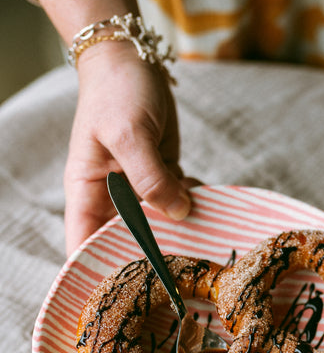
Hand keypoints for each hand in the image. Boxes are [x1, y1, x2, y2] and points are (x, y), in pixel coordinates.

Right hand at [64, 41, 197, 255]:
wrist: (133, 60)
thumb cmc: (116, 92)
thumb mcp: (129, 133)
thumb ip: (151, 177)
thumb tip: (177, 212)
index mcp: (87, 194)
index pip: (84, 244)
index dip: (99, 271)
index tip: (129, 293)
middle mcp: (111, 199)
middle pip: (126, 242)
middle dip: (152, 257)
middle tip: (182, 272)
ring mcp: (137, 190)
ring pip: (158, 225)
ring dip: (179, 232)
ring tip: (204, 241)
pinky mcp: (160, 177)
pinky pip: (177, 203)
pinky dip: (192, 206)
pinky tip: (209, 206)